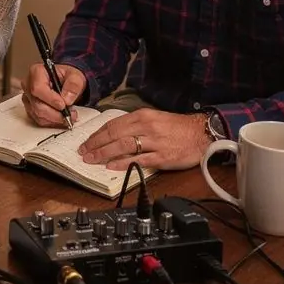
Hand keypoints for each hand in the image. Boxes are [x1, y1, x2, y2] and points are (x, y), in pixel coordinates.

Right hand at [22, 62, 86, 127]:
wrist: (65, 82)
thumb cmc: (66, 77)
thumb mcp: (75, 76)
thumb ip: (73, 85)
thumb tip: (67, 99)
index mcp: (37, 72)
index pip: (38, 88)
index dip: (51, 99)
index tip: (63, 105)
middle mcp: (29, 85)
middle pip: (37, 104)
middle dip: (55, 113)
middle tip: (70, 114)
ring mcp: (28, 98)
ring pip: (37, 114)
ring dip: (54, 119)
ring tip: (68, 115)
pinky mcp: (30, 108)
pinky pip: (38, 120)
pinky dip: (51, 122)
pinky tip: (60, 118)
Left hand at [79, 108, 208, 170]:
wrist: (201, 133)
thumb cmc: (176, 127)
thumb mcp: (153, 118)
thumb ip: (134, 125)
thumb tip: (113, 134)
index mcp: (142, 116)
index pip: (113, 124)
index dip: (97, 134)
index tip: (86, 142)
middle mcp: (146, 127)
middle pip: (114, 135)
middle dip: (95, 144)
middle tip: (83, 152)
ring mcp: (154, 142)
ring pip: (123, 146)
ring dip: (104, 153)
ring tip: (92, 160)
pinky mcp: (162, 157)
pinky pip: (139, 160)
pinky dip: (123, 163)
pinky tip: (112, 167)